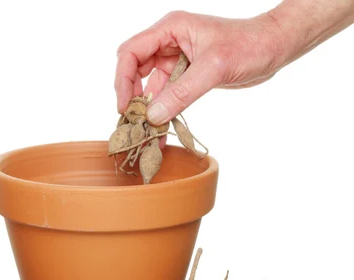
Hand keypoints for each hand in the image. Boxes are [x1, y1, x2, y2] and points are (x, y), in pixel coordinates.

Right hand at [114, 10, 286, 125]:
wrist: (276, 47)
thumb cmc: (250, 45)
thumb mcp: (214, 68)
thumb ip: (182, 92)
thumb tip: (153, 116)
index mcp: (170, 29)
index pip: (131, 52)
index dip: (123, 80)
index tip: (125, 106)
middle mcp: (169, 41)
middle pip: (134, 69)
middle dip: (131, 95)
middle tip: (133, 121)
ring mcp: (176, 58)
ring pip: (149, 84)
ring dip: (147, 108)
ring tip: (145, 131)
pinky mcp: (186, 74)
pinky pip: (166, 93)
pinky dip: (162, 111)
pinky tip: (161, 129)